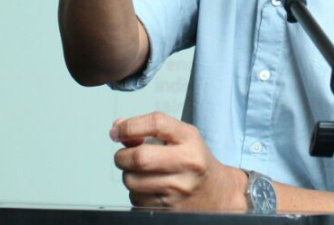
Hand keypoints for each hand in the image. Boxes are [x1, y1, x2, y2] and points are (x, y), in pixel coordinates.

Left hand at [111, 112, 244, 210]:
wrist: (217, 193)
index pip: (156, 123)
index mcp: (189, 139)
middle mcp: (187, 163)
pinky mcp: (170, 209)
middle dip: (122, 156)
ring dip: (129, 176)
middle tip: (124, 156)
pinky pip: (136, 200)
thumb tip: (117, 128)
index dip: (130, 126)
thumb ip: (150, 130)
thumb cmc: (194, 160)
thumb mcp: (181, 137)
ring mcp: (179, 189)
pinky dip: (136, 193)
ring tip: (142, 173)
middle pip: (140, 157)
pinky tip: (150, 188)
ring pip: (133, 181)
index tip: (117, 130)